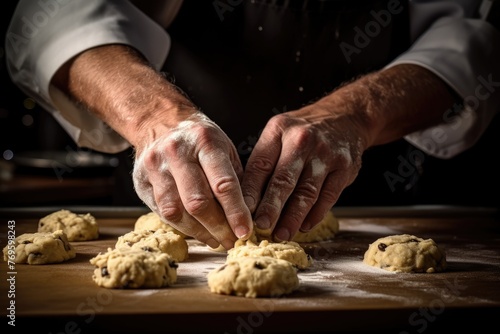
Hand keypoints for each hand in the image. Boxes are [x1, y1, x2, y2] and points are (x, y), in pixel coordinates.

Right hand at [133, 112, 252, 249]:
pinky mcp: (141, 182)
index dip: (236, 212)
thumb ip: (236, 179)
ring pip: (176, 211)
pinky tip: (197, 231)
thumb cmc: (200, 139)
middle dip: (218, 227)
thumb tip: (248, 216)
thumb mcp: (225, 148)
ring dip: (199, 232)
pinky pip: (162, 213)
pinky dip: (182, 227)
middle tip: (232, 241)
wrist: (160, 122)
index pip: (223, 184)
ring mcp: (155, 167)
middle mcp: (177, 153)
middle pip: (198, 202)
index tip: (245, 232)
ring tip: (216, 240)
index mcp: (205, 142)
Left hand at [241, 98, 365, 241]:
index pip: (260, 165)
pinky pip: (328, 196)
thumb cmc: (303, 132)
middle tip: (261, 228)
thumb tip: (245, 200)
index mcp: (279, 131)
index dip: (251, 192)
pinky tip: (304, 226)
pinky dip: (315, 214)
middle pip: (283, 180)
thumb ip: (265, 162)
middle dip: (271, 208)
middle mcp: (302, 140)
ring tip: (281, 234)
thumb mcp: (279, 134)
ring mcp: (326, 154)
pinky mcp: (345, 167)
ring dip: (293, 217)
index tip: (243, 213)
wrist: (344, 117)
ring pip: (307, 192)